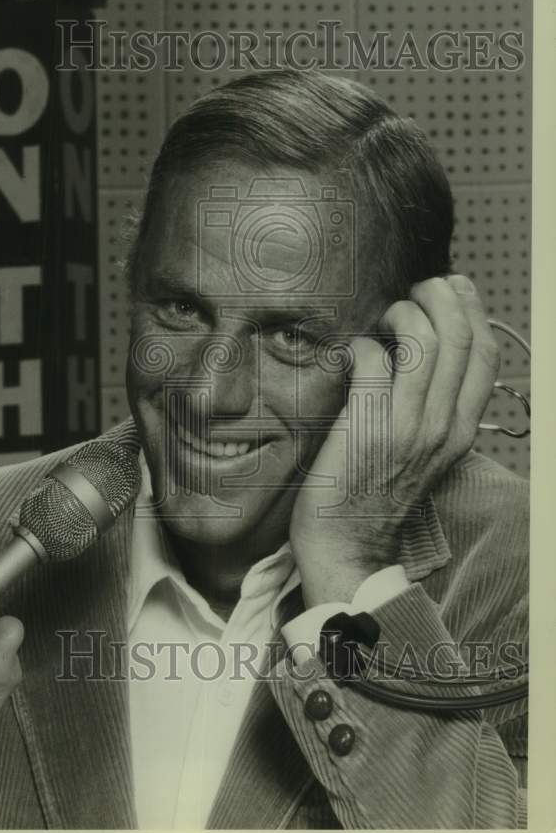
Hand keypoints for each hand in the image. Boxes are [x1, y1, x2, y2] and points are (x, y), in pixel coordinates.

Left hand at [290, 275, 499, 606]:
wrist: (346, 545)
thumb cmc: (374, 493)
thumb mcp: (422, 451)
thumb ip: (430, 406)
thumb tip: (423, 350)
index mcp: (460, 429)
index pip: (486, 354)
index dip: (472, 309)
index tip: (452, 287)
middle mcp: (442, 425)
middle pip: (459, 336)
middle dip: (438, 296)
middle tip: (412, 291)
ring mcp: (407, 426)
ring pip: (423, 340)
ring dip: (401, 312)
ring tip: (381, 319)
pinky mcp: (367, 426)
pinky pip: (373, 359)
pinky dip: (361, 343)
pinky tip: (350, 351)